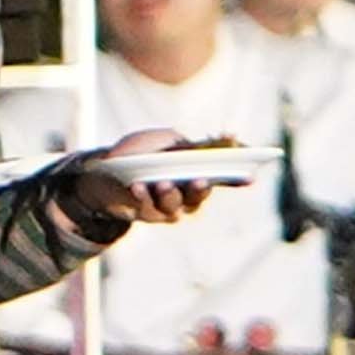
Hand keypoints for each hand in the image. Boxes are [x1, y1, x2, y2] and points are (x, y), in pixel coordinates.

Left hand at [71, 131, 233, 231]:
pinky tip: (137, 186)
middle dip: (200, 190)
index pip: (222, 178)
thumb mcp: (164, 141)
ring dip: (169, 195)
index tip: (250, 175)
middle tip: (200, 180)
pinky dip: (141, 196)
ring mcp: (164, 208)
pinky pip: (145, 207)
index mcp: (196, 175)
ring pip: (174, 207)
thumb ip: (188, 144)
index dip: (237, 179)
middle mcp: (185, 197)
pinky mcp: (142, 214)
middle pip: (199, 198)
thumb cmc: (141, 152)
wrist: (105, 170)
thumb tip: (222, 140)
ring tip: (162, 182)